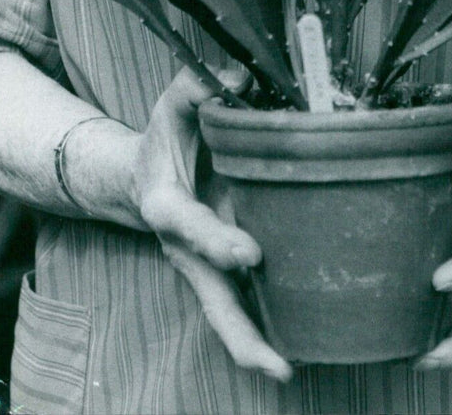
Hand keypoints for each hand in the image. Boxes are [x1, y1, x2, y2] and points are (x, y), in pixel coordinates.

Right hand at [133, 67, 291, 382]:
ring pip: (228, 315)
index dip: (217, 241)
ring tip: (288, 371)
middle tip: (277, 361)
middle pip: (211, 299)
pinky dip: (271, 328)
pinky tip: (304, 346)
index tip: (251, 254)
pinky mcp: (227, 270)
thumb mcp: (175, 103)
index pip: (190, 226)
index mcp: (167, 205)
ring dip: (255, 345)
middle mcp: (186, 247)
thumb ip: (198, 86)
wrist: (147, 173)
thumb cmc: (169, 135)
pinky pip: (248, 304)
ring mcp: (207, 267)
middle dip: (241, 331)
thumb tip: (237, 78)